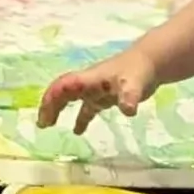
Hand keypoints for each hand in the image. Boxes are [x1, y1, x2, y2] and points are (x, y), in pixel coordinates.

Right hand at [37, 47, 157, 134]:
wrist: (151, 62)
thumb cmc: (139, 70)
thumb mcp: (133, 84)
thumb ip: (129, 96)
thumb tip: (128, 110)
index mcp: (89, 79)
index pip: (64, 86)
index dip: (52, 97)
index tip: (46, 114)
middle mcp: (88, 83)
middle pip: (62, 92)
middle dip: (50, 105)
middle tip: (42, 123)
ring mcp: (96, 89)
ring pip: (71, 99)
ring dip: (58, 110)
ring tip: (49, 125)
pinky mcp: (105, 95)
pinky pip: (87, 107)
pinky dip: (81, 118)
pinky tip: (78, 131)